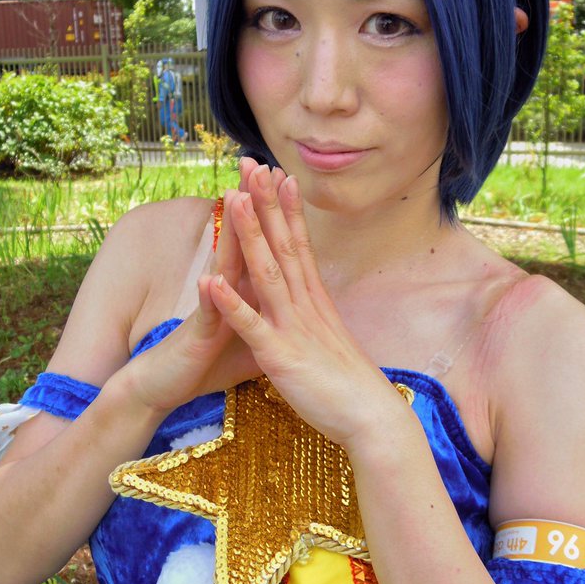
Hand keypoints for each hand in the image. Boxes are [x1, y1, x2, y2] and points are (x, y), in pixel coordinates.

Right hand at [123, 161, 278, 414]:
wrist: (163, 387)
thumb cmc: (203, 363)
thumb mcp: (246, 339)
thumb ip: (264, 316)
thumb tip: (288, 305)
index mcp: (242, 292)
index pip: (261, 245)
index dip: (274, 215)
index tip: (286, 179)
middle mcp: (224, 292)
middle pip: (240, 242)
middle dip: (251, 205)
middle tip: (258, 164)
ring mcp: (209, 310)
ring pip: (222, 266)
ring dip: (229, 235)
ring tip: (234, 198)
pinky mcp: (196, 336)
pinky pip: (205, 315)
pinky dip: (210, 298)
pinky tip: (210, 278)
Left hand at [207, 164, 401, 448]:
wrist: (375, 421)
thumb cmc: (354, 390)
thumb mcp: (333, 346)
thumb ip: (319, 323)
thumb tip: (318, 311)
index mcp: (317, 303)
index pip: (299, 245)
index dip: (287, 209)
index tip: (279, 175)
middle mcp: (306, 306)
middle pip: (282, 244)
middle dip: (265, 202)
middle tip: (252, 163)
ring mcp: (293, 328)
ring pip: (266, 272)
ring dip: (248, 234)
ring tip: (230, 198)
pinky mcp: (280, 356)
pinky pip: (251, 326)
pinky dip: (230, 303)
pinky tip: (210, 281)